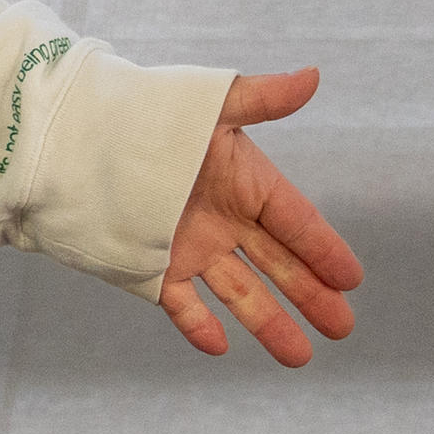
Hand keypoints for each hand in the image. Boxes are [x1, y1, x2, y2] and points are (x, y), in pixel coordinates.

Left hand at [157, 66, 363, 366]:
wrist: (80, 136)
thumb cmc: (151, 111)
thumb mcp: (210, 105)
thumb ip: (261, 98)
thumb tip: (313, 77)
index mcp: (247, 183)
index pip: (296, 222)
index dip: (323, 249)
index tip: (352, 279)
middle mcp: (227, 221)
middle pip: (278, 265)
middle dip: (310, 296)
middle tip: (342, 328)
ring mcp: (192, 247)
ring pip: (239, 292)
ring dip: (268, 323)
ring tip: (299, 356)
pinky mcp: (154, 267)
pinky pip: (181, 304)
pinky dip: (197, 325)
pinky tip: (220, 347)